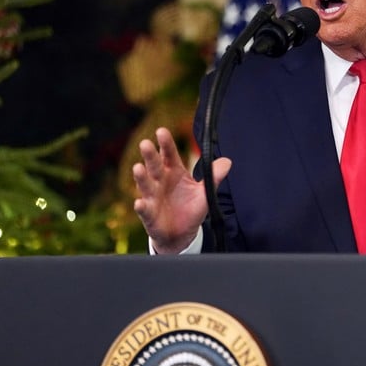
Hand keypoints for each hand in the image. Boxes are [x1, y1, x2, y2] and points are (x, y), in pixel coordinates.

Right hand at [132, 127, 231, 252]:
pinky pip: (144, 209)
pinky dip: (141, 206)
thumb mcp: (205, 192)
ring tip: (138, 168)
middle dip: (150, 155)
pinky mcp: (149, 214)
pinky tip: (139, 203)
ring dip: (141, 177)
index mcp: (174, 172)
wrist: (181, 234)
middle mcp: (160, 181)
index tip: (161, 131)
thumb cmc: (190, 208)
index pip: (169, 155)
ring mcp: (152, 197)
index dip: (166, 144)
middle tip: (145, 143)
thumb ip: (214, 176)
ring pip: (145, 184)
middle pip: (154, 166)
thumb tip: (227, 161)